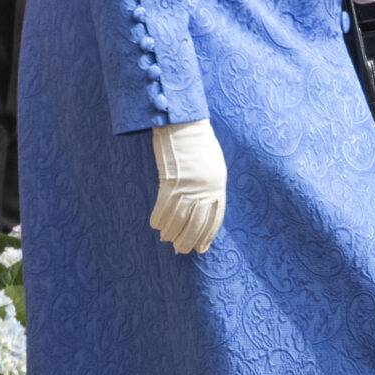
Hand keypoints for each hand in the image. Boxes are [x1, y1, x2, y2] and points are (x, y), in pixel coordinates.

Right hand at [148, 119, 226, 253]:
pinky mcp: (172, 179)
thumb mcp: (212, 164)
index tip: (201, 248)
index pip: (215, 217)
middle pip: (197, 221)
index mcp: (218, 184)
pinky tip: (156, 225)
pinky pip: (164, 205)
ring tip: (167, 240)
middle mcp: (205, 188)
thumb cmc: (198, 142)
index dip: (208, 235)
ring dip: (172, 231)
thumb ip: (210, 183)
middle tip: (181, 250)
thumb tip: (204, 201)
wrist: (185, 123)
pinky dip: (160, 217)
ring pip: (179, 217)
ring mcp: (189, 185)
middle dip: (189, 239)